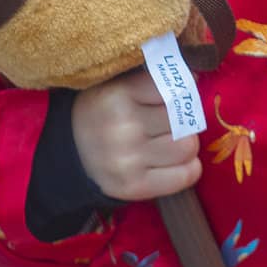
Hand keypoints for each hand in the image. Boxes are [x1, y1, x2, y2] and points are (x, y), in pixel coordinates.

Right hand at [71, 68, 200, 200]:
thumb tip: (196, 79)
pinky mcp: (134, 186)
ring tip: (169, 143)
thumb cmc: (102, 113)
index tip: (172, 98)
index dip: (178, 94)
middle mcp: (122, 127)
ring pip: (188, 147)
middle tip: (168, 124)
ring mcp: (128, 160)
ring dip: (185, 145)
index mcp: (117, 95)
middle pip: (184, 120)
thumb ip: (151, 79)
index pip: (174, 89)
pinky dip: (187, 169)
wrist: (69, 153)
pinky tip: (173, 163)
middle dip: (182, 121)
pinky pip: (185, 175)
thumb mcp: (116, 85)